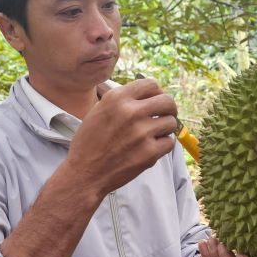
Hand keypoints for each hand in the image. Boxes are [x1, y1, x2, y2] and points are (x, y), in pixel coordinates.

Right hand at [66, 78, 177, 196]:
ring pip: (171, 123)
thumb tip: (148, 94)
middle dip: (169, 108)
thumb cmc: (90, 142)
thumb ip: (122, 100)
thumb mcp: (99, 111)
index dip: (157, 92)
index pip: (151, 84)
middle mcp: (131, 112)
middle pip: (167, 101)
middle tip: (164, 116)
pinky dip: (163, 145)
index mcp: (117, 98)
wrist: (84, 173)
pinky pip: (169, 142)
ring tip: (153, 135)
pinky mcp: (149, 153)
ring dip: (165, 129)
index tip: (155, 100)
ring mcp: (142, 133)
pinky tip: (151, 148)